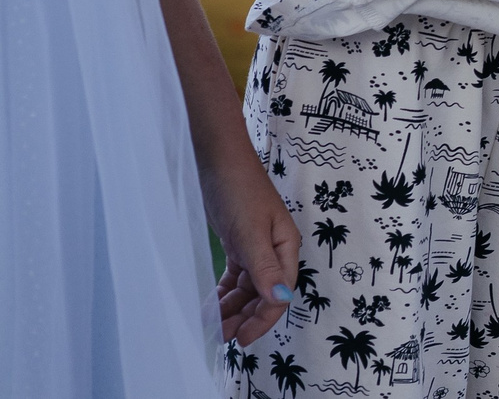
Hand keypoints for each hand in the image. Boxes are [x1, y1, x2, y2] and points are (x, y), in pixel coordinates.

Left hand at [205, 148, 300, 345]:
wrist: (219, 162)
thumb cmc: (239, 191)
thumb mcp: (251, 232)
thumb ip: (264, 267)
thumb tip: (279, 299)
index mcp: (285, 247)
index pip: (280, 293)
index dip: (263, 319)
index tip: (241, 339)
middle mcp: (274, 251)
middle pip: (264, 295)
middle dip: (245, 318)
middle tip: (220, 336)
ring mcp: (256, 249)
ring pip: (248, 290)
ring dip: (232, 309)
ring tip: (211, 326)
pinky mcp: (239, 246)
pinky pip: (235, 280)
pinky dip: (224, 295)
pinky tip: (210, 306)